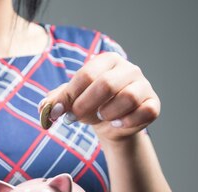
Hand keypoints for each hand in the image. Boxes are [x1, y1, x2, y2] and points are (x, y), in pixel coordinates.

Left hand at [39, 52, 159, 142]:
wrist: (112, 124)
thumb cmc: (90, 106)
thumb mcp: (70, 101)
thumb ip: (55, 102)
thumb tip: (44, 110)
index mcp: (106, 60)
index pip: (86, 75)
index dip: (69, 96)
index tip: (57, 113)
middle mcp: (128, 69)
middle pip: (106, 84)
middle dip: (85, 105)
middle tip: (74, 118)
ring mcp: (143, 85)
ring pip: (128, 98)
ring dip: (108, 113)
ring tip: (101, 118)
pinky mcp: (153, 104)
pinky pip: (145, 112)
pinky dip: (127, 121)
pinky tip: (116, 124)